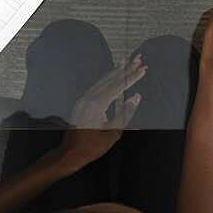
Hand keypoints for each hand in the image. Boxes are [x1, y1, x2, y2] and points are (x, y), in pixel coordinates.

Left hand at [57, 56, 147, 170]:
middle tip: (139, 59)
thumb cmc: (92, 147)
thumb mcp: (113, 133)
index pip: (117, 86)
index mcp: (95, 105)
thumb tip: (136, 97)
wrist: (70, 153)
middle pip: (109, 79)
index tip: (143, 69)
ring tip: (129, 63)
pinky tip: (115, 76)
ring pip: (102, 81)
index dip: (131, 77)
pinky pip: (97, 87)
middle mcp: (88, 98)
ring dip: (117, 72)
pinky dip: (108, 80)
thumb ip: (124, 113)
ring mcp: (83, 99)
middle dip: (125, 69)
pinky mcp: (81, 102)